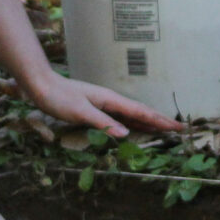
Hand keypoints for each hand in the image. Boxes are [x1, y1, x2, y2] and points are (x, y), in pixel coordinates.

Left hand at [29, 72, 182, 136]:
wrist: (41, 86)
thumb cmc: (59, 98)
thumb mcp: (80, 112)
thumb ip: (102, 122)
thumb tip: (126, 133)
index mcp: (110, 100)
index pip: (140, 112)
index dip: (159, 120)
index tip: (177, 126)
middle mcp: (110, 100)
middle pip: (140, 112)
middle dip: (159, 120)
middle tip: (178, 128)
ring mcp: (103, 104)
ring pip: (132, 114)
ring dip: (148, 122)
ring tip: (163, 129)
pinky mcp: (95, 108)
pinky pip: (120, 117)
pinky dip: (132, 123)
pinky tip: (134, 128)